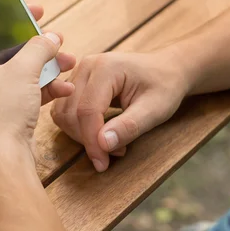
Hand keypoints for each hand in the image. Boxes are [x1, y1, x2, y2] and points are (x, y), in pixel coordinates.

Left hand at [0, 5, 76, 156]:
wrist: (4, 157)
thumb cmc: (4, 112)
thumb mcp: (23, 71)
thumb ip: (38, 48)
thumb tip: (50, 36)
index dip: (14, 19)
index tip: (35, 10)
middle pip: (11, 52)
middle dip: (39, 48)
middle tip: (58, 39)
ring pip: (23, 73)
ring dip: (47, 67)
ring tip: (70, 62)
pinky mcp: (6, 112)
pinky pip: (27, 92)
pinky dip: (45, 88)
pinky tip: (65, 88)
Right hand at [51, 50, 189, 171]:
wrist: (167, 69)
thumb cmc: (165, 86)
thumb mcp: (155, 109)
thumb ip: (129, 126)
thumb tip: (103, 144)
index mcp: (106, 68)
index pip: (87, 110)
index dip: (92, 141)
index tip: (103, 164)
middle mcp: (87, 66)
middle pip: (70, 112)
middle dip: (87, 139)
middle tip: (116, 151)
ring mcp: (80, 72)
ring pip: (62, 112)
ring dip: (79, 134)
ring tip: (108, 141)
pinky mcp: (77, 81)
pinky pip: (64, 109)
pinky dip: (76, 127)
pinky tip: (98, 132)